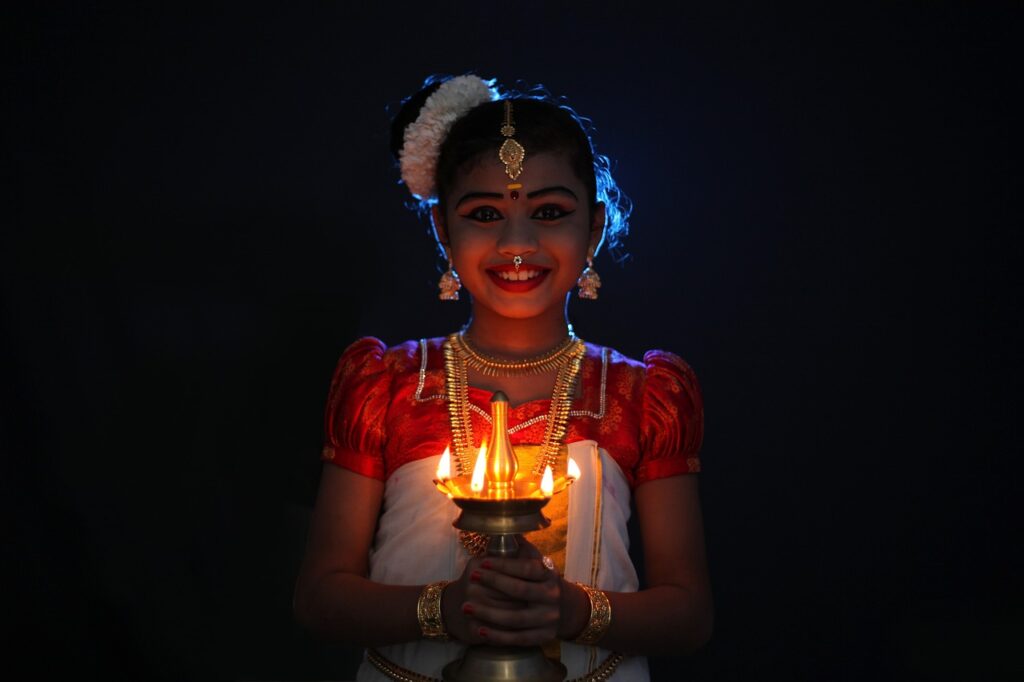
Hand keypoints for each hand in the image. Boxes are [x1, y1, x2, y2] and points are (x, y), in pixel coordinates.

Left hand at [443, 538, 586, 645]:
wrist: (564, 609)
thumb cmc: (540, 581)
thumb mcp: (537, 562)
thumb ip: (522, 547)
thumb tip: (506, 523)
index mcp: (549, 575)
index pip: (526, 568)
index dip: (504, 565)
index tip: (483, 562)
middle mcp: (552, 596)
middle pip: (519, 592)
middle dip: (493, 584)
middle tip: (471, 579)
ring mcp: (548, 619)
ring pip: (515, 618)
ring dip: (488, 613)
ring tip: (466, 606)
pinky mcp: (543, 637)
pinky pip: (517, 638)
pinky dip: (497, 636)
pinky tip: (480, 629)